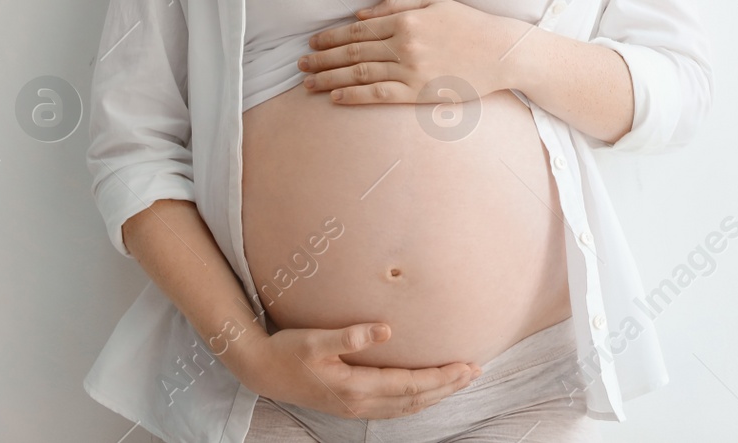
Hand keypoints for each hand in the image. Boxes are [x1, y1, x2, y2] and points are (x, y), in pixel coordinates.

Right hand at [237, 321, 482, 418]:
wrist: (261, 371)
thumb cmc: (287, 350)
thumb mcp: (314, 339)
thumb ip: (349, 335)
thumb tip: (385, 329)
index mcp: (356, 387)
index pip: (410, 385)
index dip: (441, 377)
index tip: (467, 365)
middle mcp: (359, 403)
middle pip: (415, 399)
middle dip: (448, 386)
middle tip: (476, 371)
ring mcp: (355, 408)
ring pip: (407, 407)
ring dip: (436, 394)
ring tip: (460, 380)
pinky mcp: (350, 406)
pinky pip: (394, 408)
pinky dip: (416, 401)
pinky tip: (426, 392)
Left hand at [300, 0, 534, 105]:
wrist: (504, 52)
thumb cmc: (472, 24)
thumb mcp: (436, 2)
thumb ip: (398, 4)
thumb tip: (361, 13)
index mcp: (406, 20)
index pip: (358, 29)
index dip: (331, 37)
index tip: (313, 42)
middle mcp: (404, 43)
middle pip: (352, 51)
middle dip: (322, 58)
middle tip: (300, 63)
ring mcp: (411, 69)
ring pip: (359, 73)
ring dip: (329, 78)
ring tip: (307, 82)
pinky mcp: (420, 91)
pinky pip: (379, 95)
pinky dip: (353, 96)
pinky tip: (335, 98)